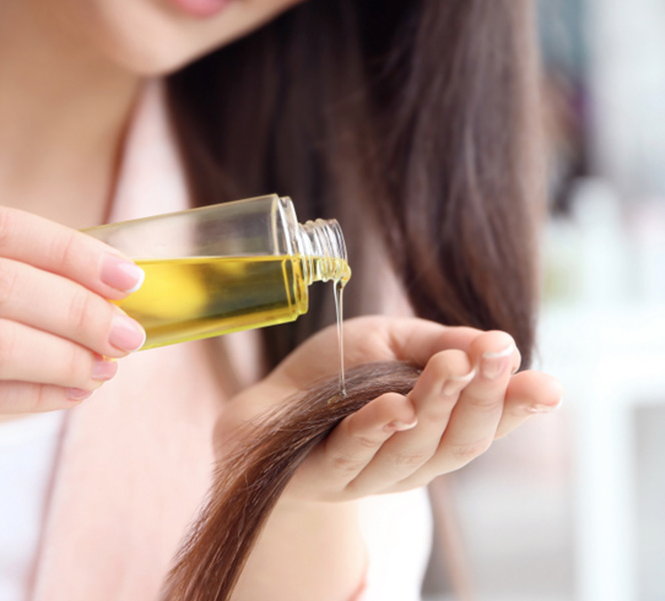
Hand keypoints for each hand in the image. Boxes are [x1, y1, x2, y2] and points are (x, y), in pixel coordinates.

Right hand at [0, 198, 145, 419]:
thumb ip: (17, 262)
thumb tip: (112, 285)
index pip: (4, 229)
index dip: (73, 253)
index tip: (129, 278)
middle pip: (1, 286)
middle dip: (78, 312)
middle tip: (128, 335)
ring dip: (63, 358)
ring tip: (106, 367)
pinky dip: (32, 397)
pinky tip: (73, 392)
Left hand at [216, 316, 562, 500]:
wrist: (266, 407)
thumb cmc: (334, 374)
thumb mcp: (391, 342)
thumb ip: (440, 342)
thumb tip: (499, 342)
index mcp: (436, 430)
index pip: (486, 424)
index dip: (518, 408)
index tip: (549, 386)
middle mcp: (412, 460)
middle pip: (459, 441)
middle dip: (482, 397)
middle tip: (497, 357)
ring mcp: (370, 474)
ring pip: (414, 449)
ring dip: (437, 406)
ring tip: (452, 366)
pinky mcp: (325, 474)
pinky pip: (354, 454)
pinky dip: (376, 430)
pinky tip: (394, 405)